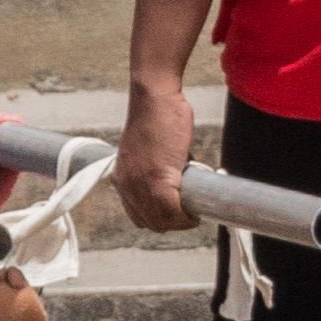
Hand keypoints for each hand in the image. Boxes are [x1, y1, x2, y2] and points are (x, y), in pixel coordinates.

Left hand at [114, 80, 199, 232]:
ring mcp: (140, 183)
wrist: (154, 97)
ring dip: (182, 220)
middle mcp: (127, 185)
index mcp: (123, 179)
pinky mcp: (157, 178)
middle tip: (191, 209)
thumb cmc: (158, 118)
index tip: (179, 211)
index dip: (162, 218)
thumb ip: (154, 171)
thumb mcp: (149, 152)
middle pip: (152, 223)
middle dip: (174, 222)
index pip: (139, 217)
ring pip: (163, 221)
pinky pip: (173, 211)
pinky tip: (197, 206)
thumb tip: (177, 187)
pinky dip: (188, 215)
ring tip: (195, 207)